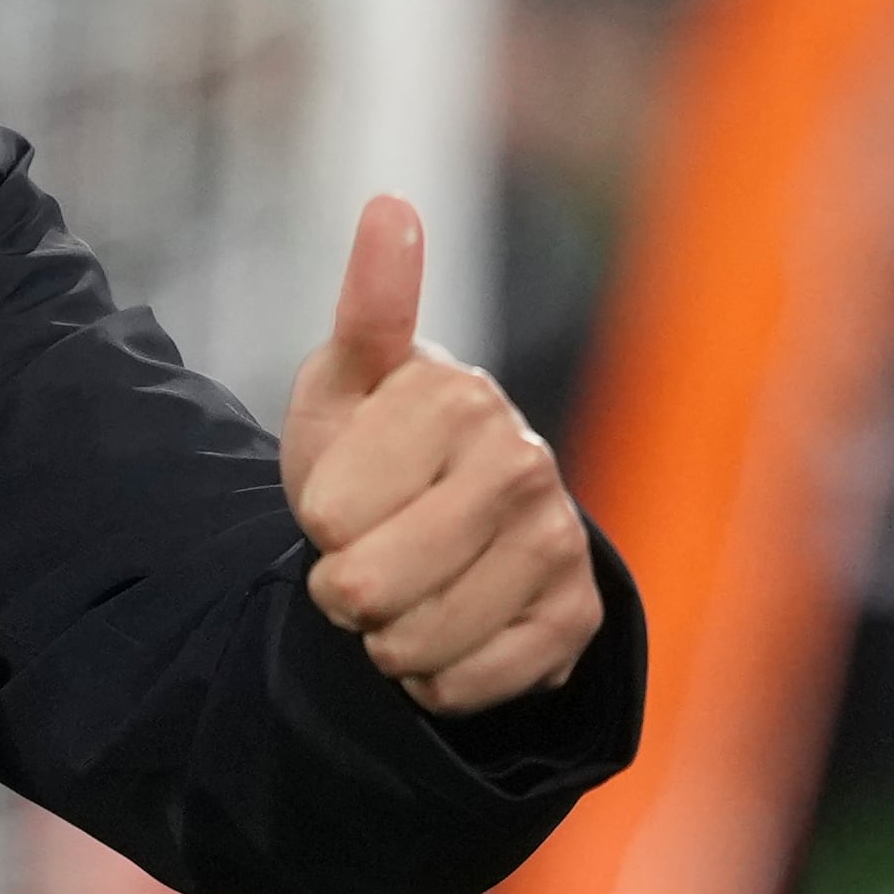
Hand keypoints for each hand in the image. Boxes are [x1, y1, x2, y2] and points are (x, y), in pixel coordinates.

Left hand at [274, 196, 601, 716]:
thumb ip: (367, 305)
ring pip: (417, 645)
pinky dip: (436, 680)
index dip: (315, 520)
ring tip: (403, 592)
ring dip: (385, 638)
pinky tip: (445, 633)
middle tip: (362, 555)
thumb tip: (391, 206)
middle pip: (367, 588)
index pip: (327, 517)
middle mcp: (524, 459)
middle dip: (342, 588)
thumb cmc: (375, 445)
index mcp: (457, 392)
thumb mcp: (345, 380)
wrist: (449, 524)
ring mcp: (559, 541)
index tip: (341, 496)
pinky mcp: (578, 619)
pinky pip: (470, 688)